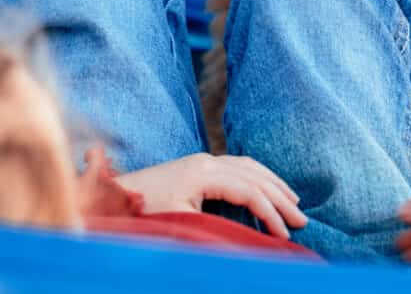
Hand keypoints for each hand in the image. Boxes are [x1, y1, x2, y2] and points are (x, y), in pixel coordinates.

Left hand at [116, 153, 306, 238]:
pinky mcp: (197, 166)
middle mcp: (206, 161)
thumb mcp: (178, 225)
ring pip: (249, 166)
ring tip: (293, 203)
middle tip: (302, 221)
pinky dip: (257, 177)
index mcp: (204, 173)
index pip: (249, 191)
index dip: (270, 214)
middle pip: (255, 176)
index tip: (284, 236)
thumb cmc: (141, 212)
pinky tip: (265, 188)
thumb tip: (244, 250)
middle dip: (280, 199)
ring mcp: (202, 161)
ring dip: (273, 184)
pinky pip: (238, 166)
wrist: (109, 197)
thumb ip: (213, 233)